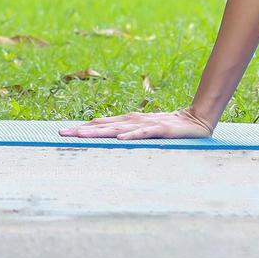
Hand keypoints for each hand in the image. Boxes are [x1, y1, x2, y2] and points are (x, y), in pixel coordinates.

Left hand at [59, 106, 214, 139]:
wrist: (197, 119)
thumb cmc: (168, 126)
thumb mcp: (144, 129)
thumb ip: (126, 131)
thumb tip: (104, 132)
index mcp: (128, 121)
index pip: (100, 124)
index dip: (81, 128)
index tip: (61, 132)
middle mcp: (134, 120)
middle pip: (103, 125)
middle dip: (81, 130)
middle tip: (61, 133)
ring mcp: (147, 124)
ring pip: (118, 128)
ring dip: (99, 132)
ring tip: (81, 135)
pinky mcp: (161, 129)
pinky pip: (144, 133)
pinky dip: (132, 135)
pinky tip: (120, 138)